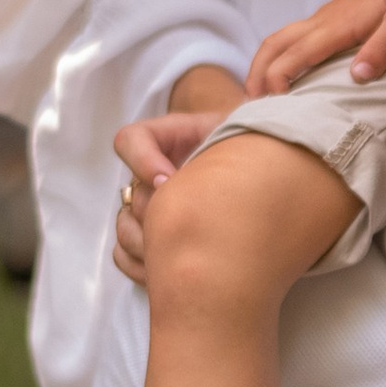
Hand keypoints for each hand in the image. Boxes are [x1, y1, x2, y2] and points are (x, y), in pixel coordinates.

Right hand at [110, 70, 242, 284]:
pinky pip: (124, 256)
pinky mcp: (149, 239)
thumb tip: (249, 114)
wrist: (261, 170)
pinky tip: (174, 272)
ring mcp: (148, 208)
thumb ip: (245, 116)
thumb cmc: (254, 145)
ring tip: (187, 257)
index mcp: (167, 139)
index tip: (170, 182)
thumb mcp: (251, 124)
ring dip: (150, 246)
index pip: (131, 140)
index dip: (143, 161)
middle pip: (133, 196)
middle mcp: (151, 174)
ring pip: (125, 229)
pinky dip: (142, 268)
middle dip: (158, 218)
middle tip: (189, 231)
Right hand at [244, 0, 385, 98]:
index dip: (278, 76)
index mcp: (337, 26)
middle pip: (275, 43)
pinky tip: (283, 72)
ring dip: (262, 64)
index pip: (296, 53)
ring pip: (279, 38)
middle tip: (249, 104)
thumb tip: (356, 76)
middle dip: (257, 72)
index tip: (274, 101)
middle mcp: (322, 19)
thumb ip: (381, 49)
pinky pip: (292, 36)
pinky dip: (277, 56)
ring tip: (257, 93)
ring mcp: (323, 16)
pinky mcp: (328, 17)